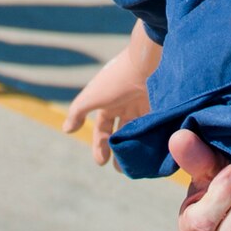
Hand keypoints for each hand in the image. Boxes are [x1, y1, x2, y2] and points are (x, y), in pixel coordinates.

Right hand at [63, 43, 154, 166]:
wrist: (149, 60)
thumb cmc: (117, 79)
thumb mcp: (92, 96)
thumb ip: (77, 112)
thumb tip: (67, 129)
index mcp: (111, 100)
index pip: (103, 127)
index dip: (99, 145)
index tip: (101, 162)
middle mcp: (129, 103)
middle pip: (123, 132)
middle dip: (120, 151)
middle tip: (121, 170)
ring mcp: (147, 105)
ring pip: (140, 133)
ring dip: (137, 150)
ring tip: (136, 167)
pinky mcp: (164, 108)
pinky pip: (158, 128)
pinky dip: (155, 142)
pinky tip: (152, 156)